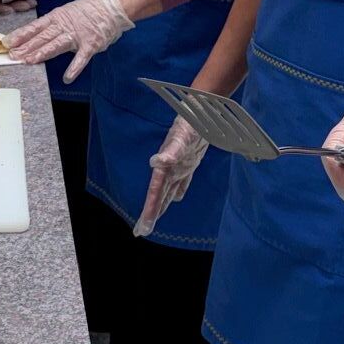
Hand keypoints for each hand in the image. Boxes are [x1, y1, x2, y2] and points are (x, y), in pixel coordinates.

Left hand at [6, 0, 132, 83]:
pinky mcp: (91, 45)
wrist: (112, 6)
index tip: (7, 42)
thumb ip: (53, 26)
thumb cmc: (89, 10)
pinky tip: (67, 77)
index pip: (35, 27)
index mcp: (57, 17)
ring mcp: (77, 36)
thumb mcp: (66, 13)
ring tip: (29, 61)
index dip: (20, 35)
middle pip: (42, 37)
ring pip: (56, 45)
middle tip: (12, 55)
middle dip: (26, 46)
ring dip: (42, 53)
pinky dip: (74, 68)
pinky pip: (81, 58)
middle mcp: (64, 26)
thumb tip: (36, 38)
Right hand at [136, 116, 208, 237]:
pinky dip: (178, 191)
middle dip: (150, 214)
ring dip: (161, 205)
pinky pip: (182, 182)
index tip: (142, 228)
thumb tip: (156, 162)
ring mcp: (179, 166)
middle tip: (142, 231)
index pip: (155, 194)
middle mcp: (169, 169)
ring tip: (154, 218)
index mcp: (165, 167)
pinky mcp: (189, 163)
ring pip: (167, 191)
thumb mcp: (180, 138)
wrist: (201, 112)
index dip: (148, 211)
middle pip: (157, 196)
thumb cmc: (190, 124)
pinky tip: (176, 198)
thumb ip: (170, 152)